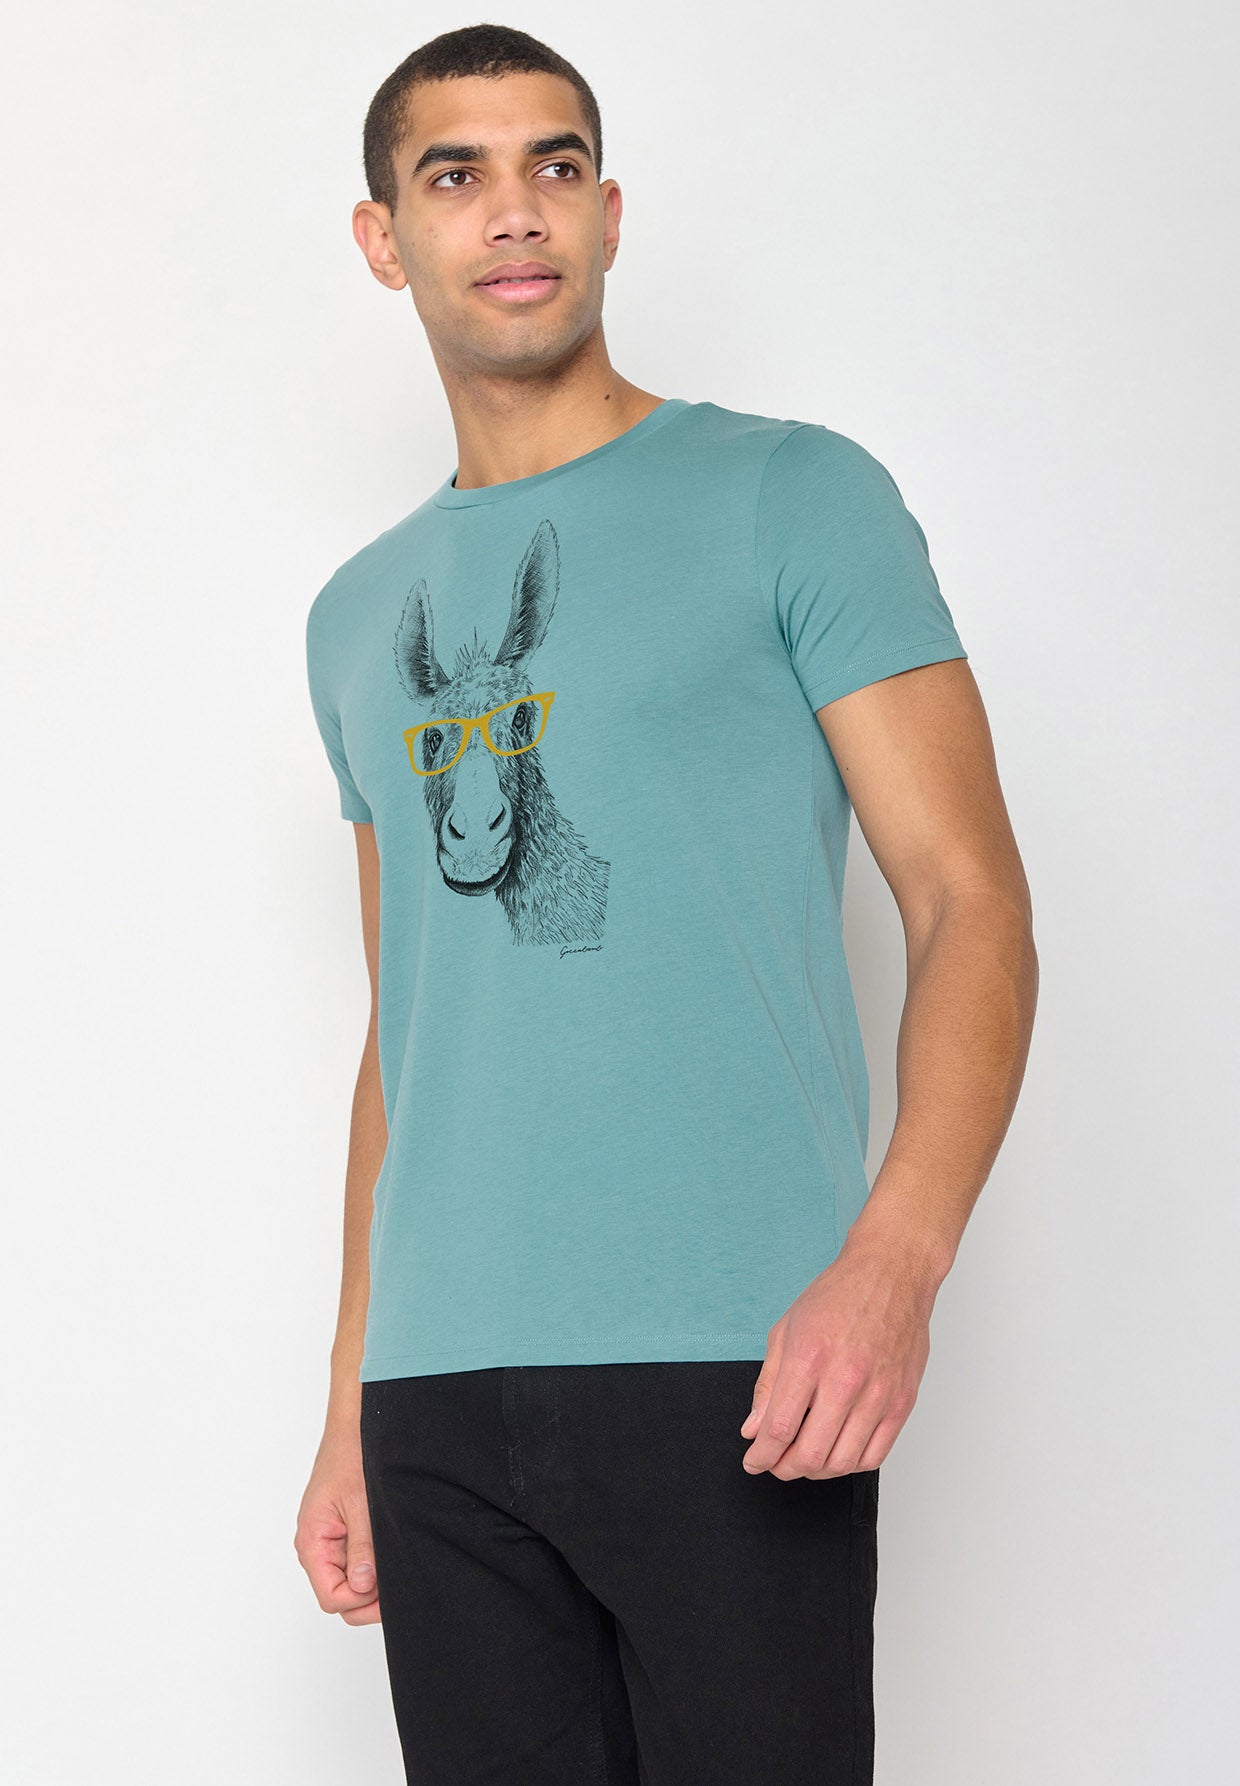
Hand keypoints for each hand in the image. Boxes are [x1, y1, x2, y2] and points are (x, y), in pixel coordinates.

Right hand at [294, 1430, 381, 1624]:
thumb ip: (362, 1548)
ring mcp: (329, 1541)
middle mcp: (316, 1547)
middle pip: (339, 1595)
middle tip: (396, 1579)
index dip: (359, 1600)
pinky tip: (387, 1549)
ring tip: (393, 1559)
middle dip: (367, 1596)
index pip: (331, 1598)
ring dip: (371, 1579)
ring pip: (349, 1580)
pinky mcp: (342, 1533)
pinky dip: (372, 1562)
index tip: (385, 1589)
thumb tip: (363, 1586)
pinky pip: (355, 1561)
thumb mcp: (361, 1505)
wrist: (354, 1427)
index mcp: (312, 1543)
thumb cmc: (350, 1457)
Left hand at [739, 1230, 942, 1478]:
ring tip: (804, 1459)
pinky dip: (850, 1465)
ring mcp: (879, 1393)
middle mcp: (846, 1379)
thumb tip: (753, 1429)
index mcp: (810, 1357)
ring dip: (816, 1471)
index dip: (761, 1456)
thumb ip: (768, 1384)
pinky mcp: (903, 1401)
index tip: (754, 1461)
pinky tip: (837, 1452)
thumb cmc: (839, 1296)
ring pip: (843, 1462)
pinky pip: (875, 1455)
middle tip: (776, 1462)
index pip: (779, 1428)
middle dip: (784, 1468)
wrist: (891, 1274)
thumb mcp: (787, 1329)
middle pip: (810, 1454)